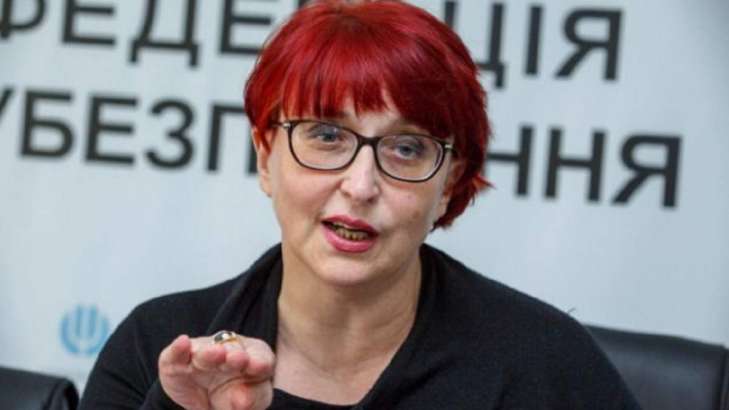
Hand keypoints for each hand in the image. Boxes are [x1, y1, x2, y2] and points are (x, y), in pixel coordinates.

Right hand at [158, 332, 274, 409]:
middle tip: (237, 359)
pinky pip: (176, 353)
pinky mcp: (175, 362)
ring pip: (205, 351)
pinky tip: (182, 343)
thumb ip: (251, 398)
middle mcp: (228, 350)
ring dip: (209, 353)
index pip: (260, 357)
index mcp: (253, 358)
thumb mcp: (249, 400)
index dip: (259, 361)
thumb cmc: (236, 396)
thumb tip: (243, 401)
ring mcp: (201, 354)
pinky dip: (178, 348)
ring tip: (216, 354)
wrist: (206, 401)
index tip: (259, 366)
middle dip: (235, 355)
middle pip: (234, 351)